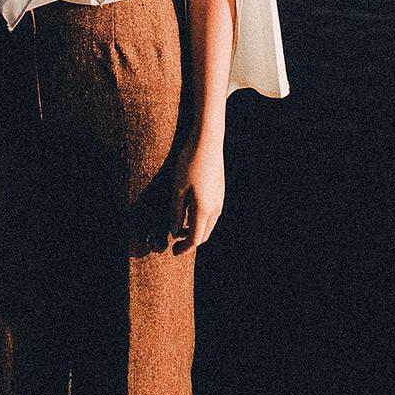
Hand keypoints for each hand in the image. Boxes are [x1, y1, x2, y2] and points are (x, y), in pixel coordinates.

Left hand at [167, 139, 224, 254]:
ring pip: (209, 224)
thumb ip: (176, 212)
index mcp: (203, 210)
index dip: (184, 248)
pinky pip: (212, 213)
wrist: (207, 142)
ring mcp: (220, 200)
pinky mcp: (220, 191)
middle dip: (190, 241)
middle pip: (204, 234)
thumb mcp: (177, 189)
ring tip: (180, 227)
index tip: (173, 252)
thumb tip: (174, 231)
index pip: (195, 239)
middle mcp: (215, 208)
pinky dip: (201, 219)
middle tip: (176, 243)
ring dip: (196, 230)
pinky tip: (189, 212)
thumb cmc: (189, 164)